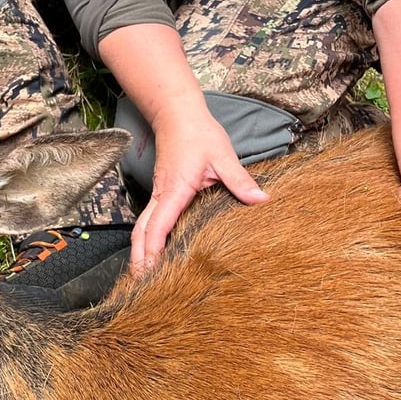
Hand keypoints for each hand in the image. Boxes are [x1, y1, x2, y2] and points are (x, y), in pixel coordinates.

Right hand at [130, 111, 267, 271]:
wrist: (177, 113)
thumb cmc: (199, 133)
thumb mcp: (223, 156)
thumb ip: (240, 180)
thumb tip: (261, 200)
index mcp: (175, 190)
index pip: (159, 225)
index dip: (154, 250)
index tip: (151, 272)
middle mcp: (162, 195)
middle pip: (142, 232)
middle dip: (139, 259)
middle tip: (141, 286)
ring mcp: (159, 194)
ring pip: (142, 227)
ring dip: (140, 251)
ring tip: (143, 276)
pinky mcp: (162, 192)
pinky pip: (150, 220)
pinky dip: (147, 239)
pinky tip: (155, 252)